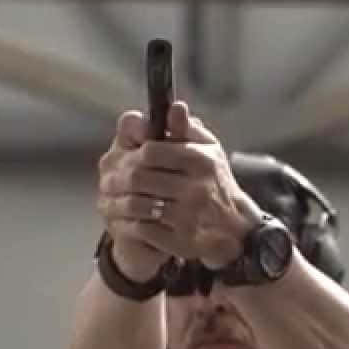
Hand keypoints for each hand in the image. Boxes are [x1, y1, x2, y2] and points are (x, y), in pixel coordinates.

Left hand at [95, 101, 258, 269]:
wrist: (237, 228)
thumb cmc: (217, 184)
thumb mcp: (209, 152)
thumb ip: (187, 130)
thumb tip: (175, 107)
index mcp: (201, 161)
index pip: (151, 151)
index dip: (134, 153)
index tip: (130, 158)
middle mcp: (196, 189)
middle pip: (139, 178)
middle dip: (121, 179)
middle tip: (111, 180)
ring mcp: (188, 217)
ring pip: (138, 204)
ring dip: (122, 201)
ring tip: (116, 198)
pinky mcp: (181, 241)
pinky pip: (143, 229)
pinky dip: (131, 223)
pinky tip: (129, 218)